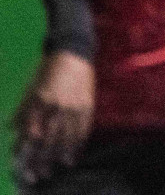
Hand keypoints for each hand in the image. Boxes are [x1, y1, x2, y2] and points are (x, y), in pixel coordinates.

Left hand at [10, 50, 94, 184]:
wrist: (74, 52)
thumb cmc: (48, 70)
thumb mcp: (30, 88)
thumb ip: (22, 109)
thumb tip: (12, 130)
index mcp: (40, 101)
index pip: (31, 132)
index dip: (27, 151)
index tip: (22, 165)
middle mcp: (57, 106)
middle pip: (49, 139)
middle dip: (42, 159)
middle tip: (38, 175)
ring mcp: (74, 106)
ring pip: (67, 137)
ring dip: (60, 156)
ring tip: (56, 168)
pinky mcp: (88, 105)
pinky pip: (83, 129)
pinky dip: (78, 144)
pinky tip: (73, 155)